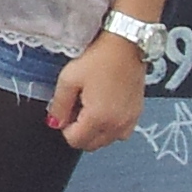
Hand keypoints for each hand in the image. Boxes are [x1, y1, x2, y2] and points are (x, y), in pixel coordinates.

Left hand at [49, 32, 147, 149]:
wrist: (126, 47)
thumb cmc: (97, 60)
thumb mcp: (69, 79)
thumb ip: (59, 105)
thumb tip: (53, 124)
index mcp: (99, 118)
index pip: (76, 141)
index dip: (64, 128)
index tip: (63, 111)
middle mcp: (117, 126)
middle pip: (91, 144)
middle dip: (79, 131)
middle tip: (75, 107)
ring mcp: (130, 122)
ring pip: (106, 140)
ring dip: (94, 130)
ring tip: (89, 105)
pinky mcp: (138, 115)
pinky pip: (120, 133)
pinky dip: (109, 127)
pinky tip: (104, 106)